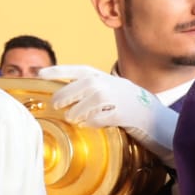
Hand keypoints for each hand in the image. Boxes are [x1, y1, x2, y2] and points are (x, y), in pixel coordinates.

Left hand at [50, 68, 177, 161]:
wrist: (156, 116)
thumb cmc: (127, 105)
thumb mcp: (109, 90)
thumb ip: (90, 90)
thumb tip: (63, 97)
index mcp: (104, 76)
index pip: (77, 70)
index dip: (58, 71)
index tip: (39, 74)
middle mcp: (109, 84)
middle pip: (79, 87)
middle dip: (64, 96)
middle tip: (56, 105)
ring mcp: (117, 98)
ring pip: (87, 104)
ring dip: (77, 113)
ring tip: (74, 118)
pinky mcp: (123, 114)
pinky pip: (99, 119)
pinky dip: (92, 123)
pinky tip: (90, 124)